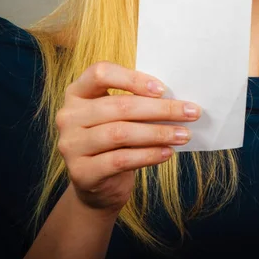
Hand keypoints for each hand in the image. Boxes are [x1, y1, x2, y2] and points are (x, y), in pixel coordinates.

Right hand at [55, 61, 201, 216]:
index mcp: (77, 92)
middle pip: (119, 106)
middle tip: (191, 112)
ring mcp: (71, 145)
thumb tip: (176, 96)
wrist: (96, 185)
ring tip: (184, 134)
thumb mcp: (118, 115)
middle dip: (160, 109)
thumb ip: (135, 100)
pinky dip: (148, 155)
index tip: (163, 89)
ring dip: (159, 133)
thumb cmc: (115, 140)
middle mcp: (68, 116)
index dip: (132, 78)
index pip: (100, 73)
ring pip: (121, 133)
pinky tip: (167, 152)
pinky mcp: (80, 172)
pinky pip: (121, 160)